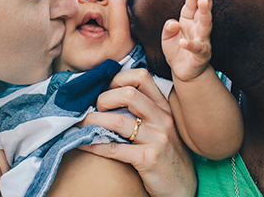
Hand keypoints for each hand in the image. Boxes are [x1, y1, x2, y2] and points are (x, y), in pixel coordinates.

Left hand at [77, 69, 196, 196]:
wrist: (182, 186)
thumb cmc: (166, 154)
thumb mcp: (161, 127)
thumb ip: (144, 111)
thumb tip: (110, 95)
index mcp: (164, 107)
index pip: (142, 77)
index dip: (118, 78)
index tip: (104, 88)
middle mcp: (162, 119)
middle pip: (129, 94)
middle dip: (104, 98)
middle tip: (93, 108)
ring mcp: (157, 139)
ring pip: (118, 121)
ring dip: (93, 121)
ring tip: (81, 124)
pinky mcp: (148, 160)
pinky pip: (114, 148)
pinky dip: (93, 144)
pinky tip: (83, 144)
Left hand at [162, 0, 212, 81]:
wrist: (182, 71)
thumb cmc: (176, 50)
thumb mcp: (166, 37)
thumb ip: (168, 28)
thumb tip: (173, 23)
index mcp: (189, 21)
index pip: (191, 6)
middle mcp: (198, 28)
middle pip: (202, 12)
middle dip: (205, 0)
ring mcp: (202, 40)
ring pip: (205, 26)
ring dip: (204, 14)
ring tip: (203, 2)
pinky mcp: (201, 54)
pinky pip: (196, 48)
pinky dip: (190, 45)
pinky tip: (184, 41)